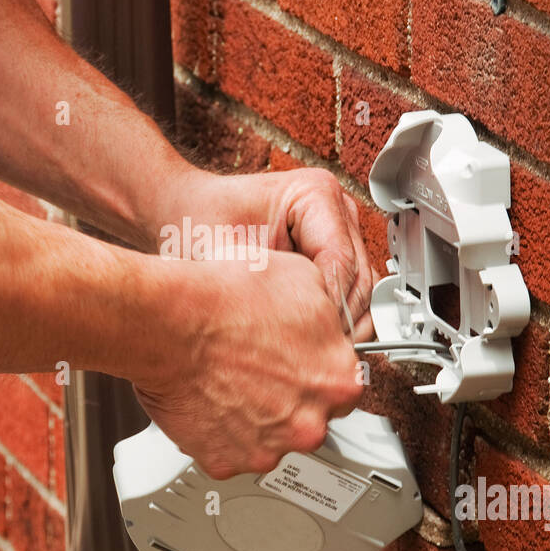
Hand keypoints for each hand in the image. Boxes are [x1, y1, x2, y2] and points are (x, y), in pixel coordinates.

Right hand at [135, 252, 363, 478]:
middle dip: (290, 398)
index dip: (319, 369)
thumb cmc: (223, 300)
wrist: (167, 323)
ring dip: (257, 416)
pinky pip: (231, 450)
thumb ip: (327, 314)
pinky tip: (211, 399)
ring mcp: (268, 447)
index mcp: (338, 381)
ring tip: (230, 380)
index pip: (345, 385)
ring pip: (271, 437)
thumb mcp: (302, 278)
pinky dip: (222, 431)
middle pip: (310, 417)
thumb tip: (328, 318)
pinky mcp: (227, 461)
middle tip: (260, 370)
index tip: (302, 363)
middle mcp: (309, 422)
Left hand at [159, 166, 383, 338]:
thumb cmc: (200, 223)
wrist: (187, 214)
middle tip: (310, 356)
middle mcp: (337, 209)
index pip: (341, 262)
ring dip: (340, 325)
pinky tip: (309, 342)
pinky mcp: (336, 254)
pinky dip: (334, 321)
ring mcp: (341, 232)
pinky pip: (350, 295)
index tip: (308, 340)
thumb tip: (305, 331)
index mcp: (316, 194)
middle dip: (337, 321)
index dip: (328, 308)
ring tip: (309, 354)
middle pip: (360, 279)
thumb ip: (261, 288)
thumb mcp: (225, 257)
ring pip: (362, 292)